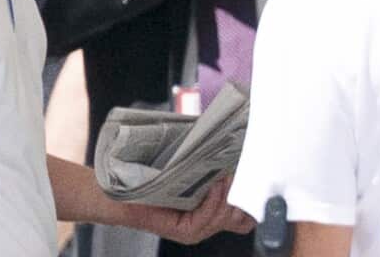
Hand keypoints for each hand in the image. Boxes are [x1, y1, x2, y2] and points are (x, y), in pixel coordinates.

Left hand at [123, 175, 254, 244]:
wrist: (121, 193)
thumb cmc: (152, 179)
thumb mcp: (187, 171)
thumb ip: (208, 167)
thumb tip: (231, 147)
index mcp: (209, 214)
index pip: (243, 219)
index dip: (253, 203)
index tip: (258, 180)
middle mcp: (205, 226)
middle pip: (240, 221)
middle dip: (245, 198)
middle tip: (245, 176)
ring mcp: (195, 231)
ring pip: (224, 218)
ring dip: (230, 196)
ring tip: (230, 176)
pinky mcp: (183, 231)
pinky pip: (206, 217)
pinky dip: (214, 200)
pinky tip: (215, 185)